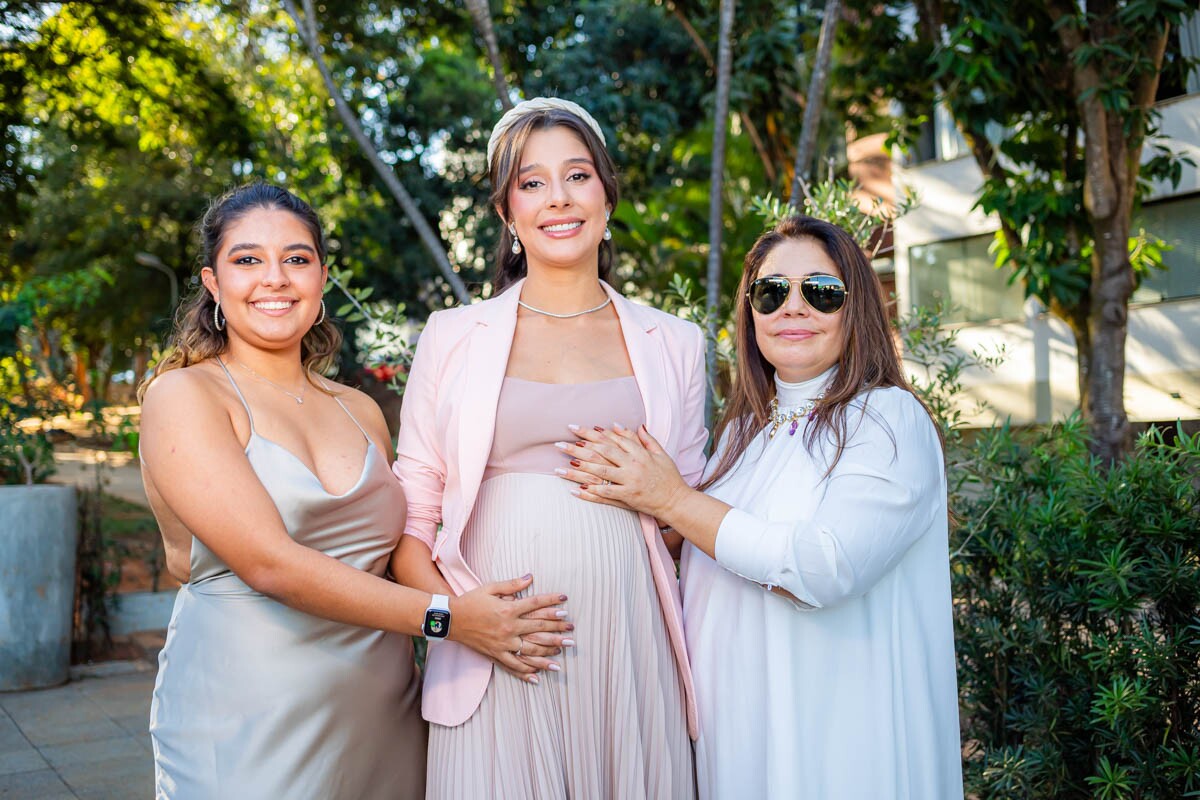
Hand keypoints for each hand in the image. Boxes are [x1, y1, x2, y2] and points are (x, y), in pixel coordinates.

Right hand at [449, 575, 572, 683]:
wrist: (450, 619)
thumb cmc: (470, 601)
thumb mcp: (490, 588)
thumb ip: (512, 585)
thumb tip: (531, 577)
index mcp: (508, 609)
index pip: (536, 604)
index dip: (552, 601)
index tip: (565, 600)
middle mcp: (508, 627)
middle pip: (539, 628)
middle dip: (557, 628)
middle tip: (572, 630)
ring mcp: (503, 643)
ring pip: (531, 650)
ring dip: (548, 652)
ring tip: (562, 652)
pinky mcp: (496, 654)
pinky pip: (514, 665)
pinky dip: (526, 671)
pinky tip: (539, 676)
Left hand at [558, 423, 690, 520]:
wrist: (677, 501)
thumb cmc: (669, 477)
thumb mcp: (661, 454)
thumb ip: (645, 439)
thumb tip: (629, 425)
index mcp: (640, 453)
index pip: (613, 439)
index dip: (593, 433)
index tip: (577, 429)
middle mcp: (633, 464)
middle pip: (602, 452)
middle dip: (580, 447)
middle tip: (561, 443)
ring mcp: (630, 481)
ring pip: (600, 472)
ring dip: (579, 468)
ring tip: (561, 466)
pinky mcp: (628, 496)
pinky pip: (606, 493)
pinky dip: (590, 492)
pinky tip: (575, 490)